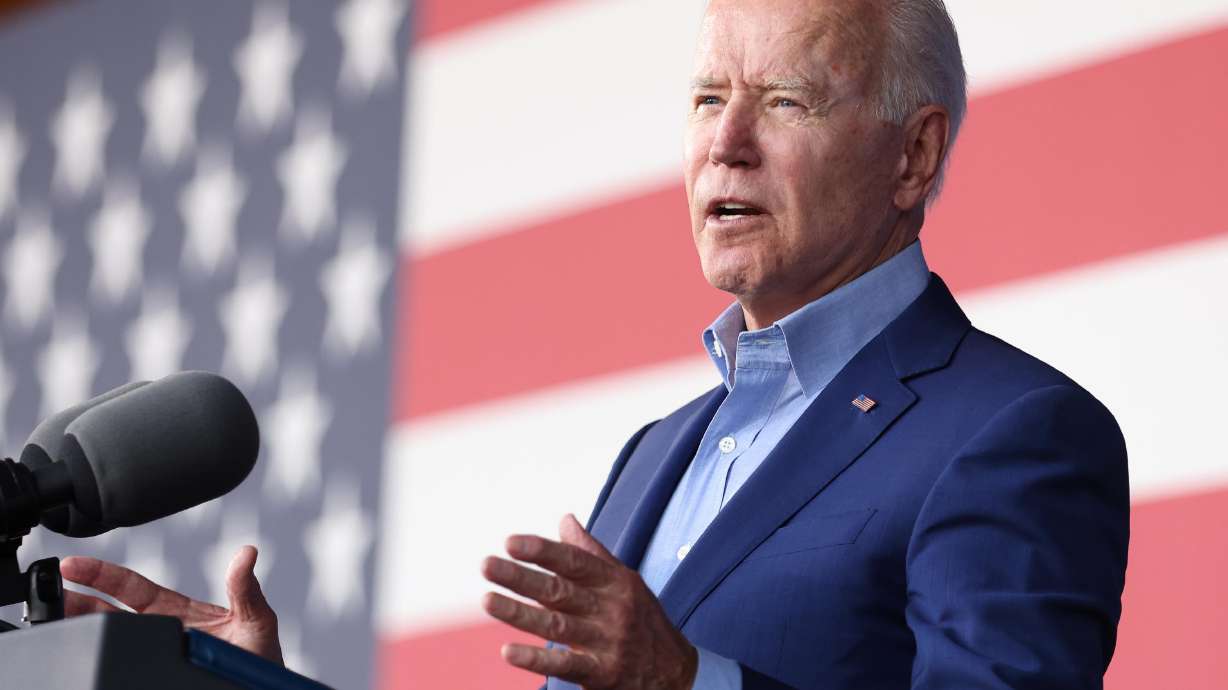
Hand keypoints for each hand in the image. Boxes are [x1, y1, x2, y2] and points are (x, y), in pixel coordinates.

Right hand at [60, 545, 282, 663]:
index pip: (133, 587)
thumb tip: (248, 552)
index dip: (103, 575)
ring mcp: (158, 653)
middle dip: (79, 600)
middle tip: (54, 592)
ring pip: (111, 637)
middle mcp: (162, 631)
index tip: (75, 565)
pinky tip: (90, 649)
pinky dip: (108, 655)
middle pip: (109, 611)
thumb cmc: (261, 658)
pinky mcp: (160, 673)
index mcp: (179, 611)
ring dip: (83, 625)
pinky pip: (128, 664)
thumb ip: (245, 588)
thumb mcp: (256, 619)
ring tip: (56, 617)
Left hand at [481, 514, 697, 689]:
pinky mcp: (602, 674)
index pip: (574, 562)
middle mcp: (612, 609)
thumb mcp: (626, 582)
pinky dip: (536, 659)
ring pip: (556, 625)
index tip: (510, 541)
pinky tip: (508, 651)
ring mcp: (607, 642)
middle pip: (559, 590)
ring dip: (519, 613)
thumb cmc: (643, 620)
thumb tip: (565, 519)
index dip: (543, 551)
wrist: (677, 674)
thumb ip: (592, 553)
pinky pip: (566, 664)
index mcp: (615, 581)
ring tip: (487, 600)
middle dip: (521, 577)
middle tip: (487, 565)